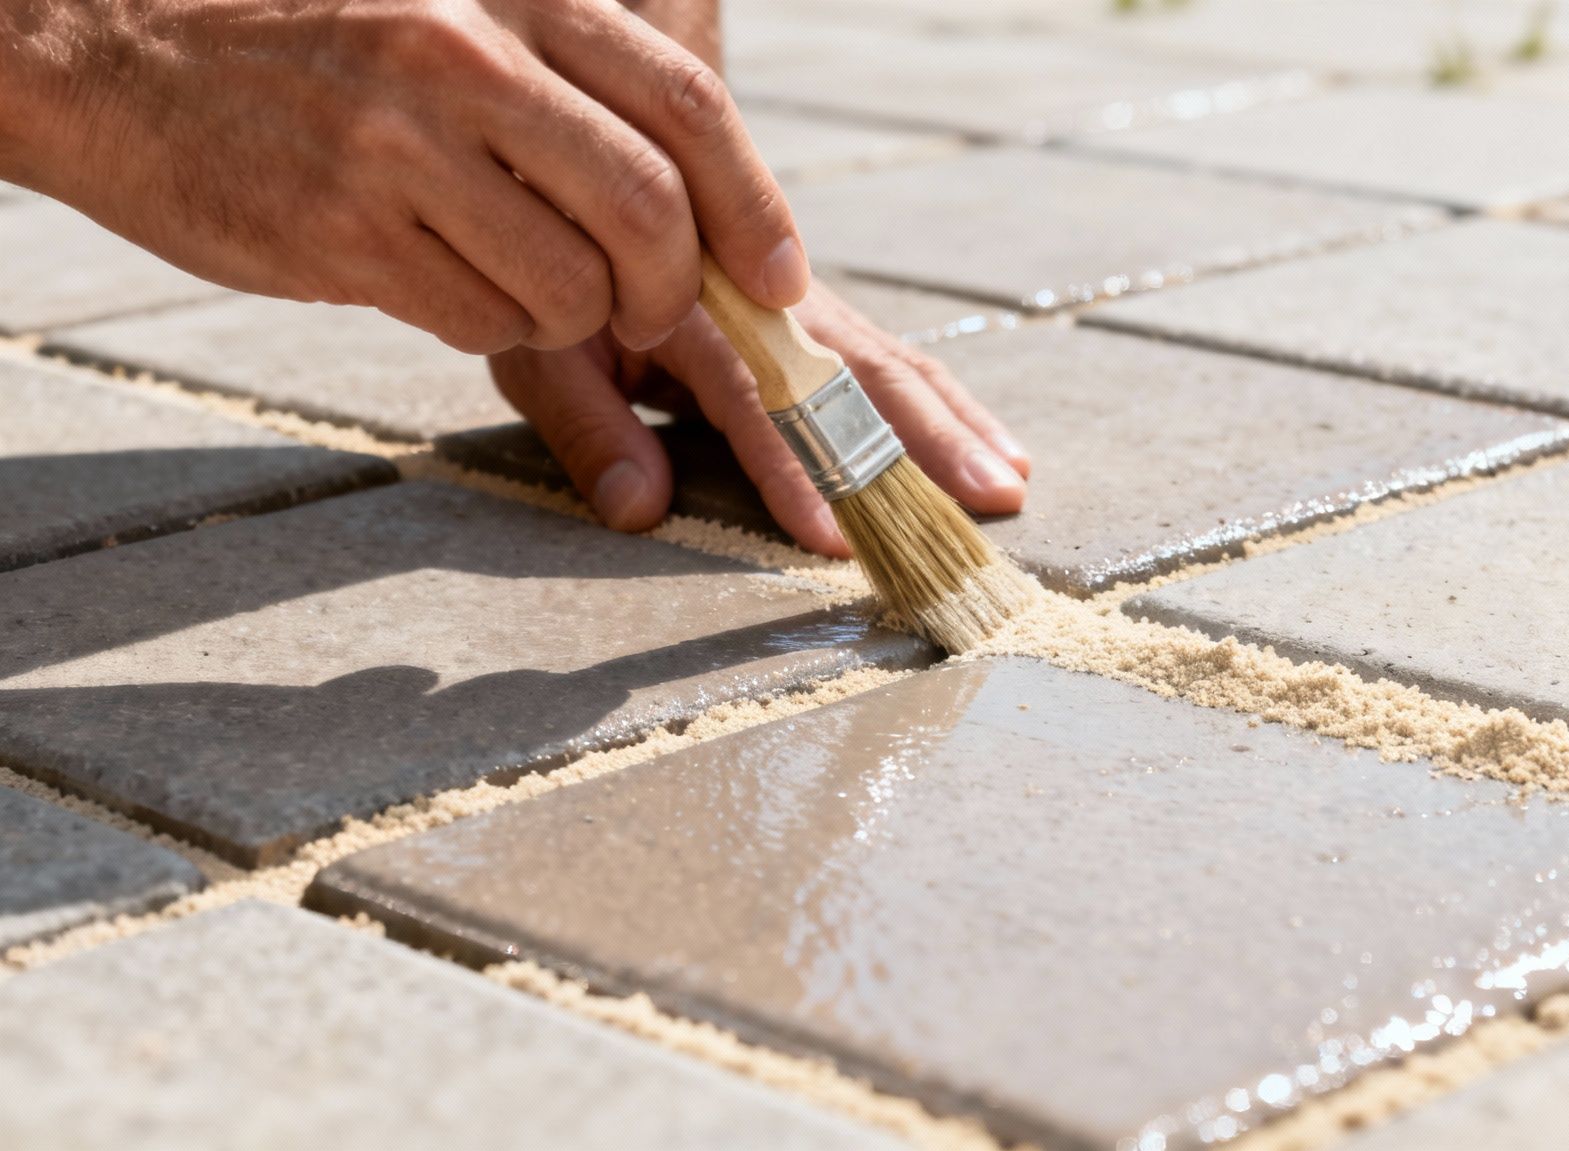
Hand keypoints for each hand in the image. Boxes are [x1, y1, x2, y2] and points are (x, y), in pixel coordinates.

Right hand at [0, 0, 802, 351]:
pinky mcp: (344, 233)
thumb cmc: (312, 40)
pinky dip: (493, 323)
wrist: (112, 48)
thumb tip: (697, 199)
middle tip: (655, 310)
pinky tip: (444, 279)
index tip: (779, 275)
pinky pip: (483, 321)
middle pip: (648, 209)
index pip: (686, 104)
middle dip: (674, 289)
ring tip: (527, 282)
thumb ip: (567, 84)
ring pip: (571, 286)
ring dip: (576, 317)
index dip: (755, 206)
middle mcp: (464, 59)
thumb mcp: (449, 12)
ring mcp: (400, 148)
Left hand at [489, 280, 1030, 555]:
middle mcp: (763, 306)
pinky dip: (952, 407)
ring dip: (954, 426)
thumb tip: (639, 511)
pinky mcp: (827, 320)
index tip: (832, 533)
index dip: (792, 469)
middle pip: (854, 375)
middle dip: (920, 445)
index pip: (751, 398)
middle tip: (981, 503)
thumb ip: (588, 431)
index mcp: (692, 312)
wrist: (599, 185)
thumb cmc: (564, 288)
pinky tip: (999, 447)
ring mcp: (805, 309)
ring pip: (893, 364)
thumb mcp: (545, 353)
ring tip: (1010, 482)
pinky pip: (898, 361)